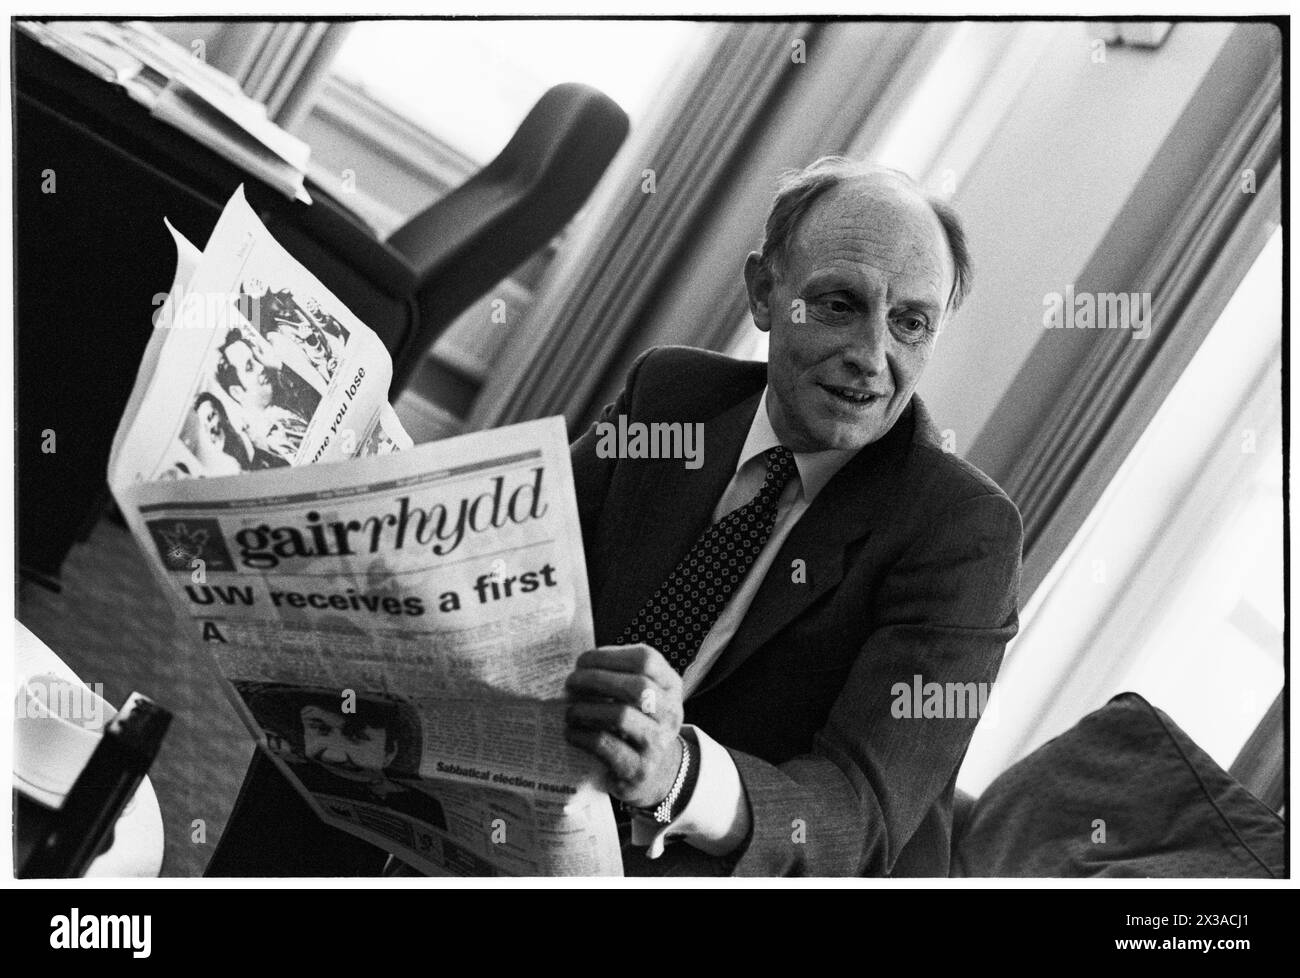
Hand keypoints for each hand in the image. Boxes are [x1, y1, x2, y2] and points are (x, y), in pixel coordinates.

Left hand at [564, 644, 684, 807]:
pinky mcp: (639, 769)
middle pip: (636, 686)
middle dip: (596, 679)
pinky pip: (606, 745)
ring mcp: (657, 743)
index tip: (583, 660)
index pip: (646, 660)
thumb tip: (580, 666)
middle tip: (571, 682)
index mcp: (670, 687)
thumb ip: (621, 676)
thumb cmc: (638, 723)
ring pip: (621, 716)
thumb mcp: (643, 697)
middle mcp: (670, 713)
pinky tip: (571, 732)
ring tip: (570, 711)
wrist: (655, 772)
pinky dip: (582, 735)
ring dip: (587, 709)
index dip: (610, 656)